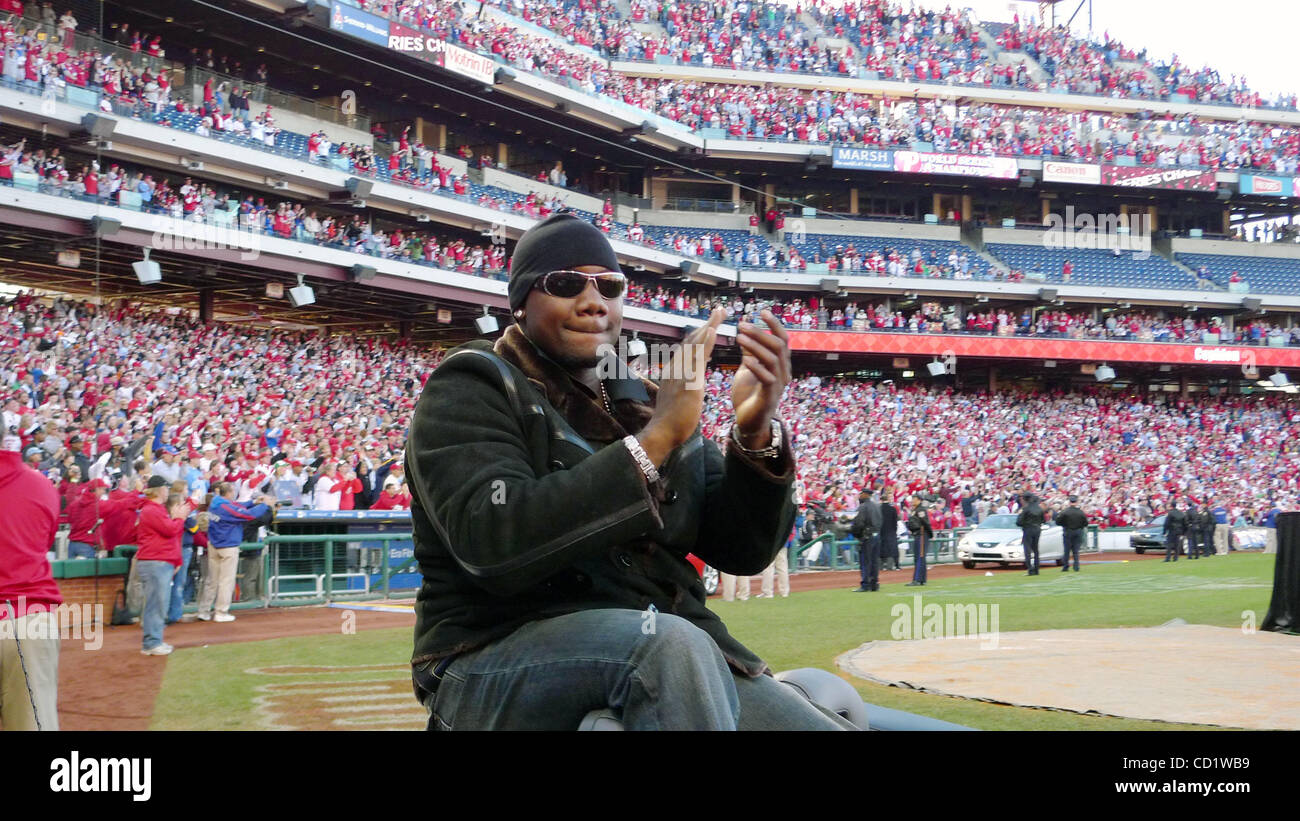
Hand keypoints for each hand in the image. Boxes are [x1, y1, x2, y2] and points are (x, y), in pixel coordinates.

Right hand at [637, 308, 724, 465]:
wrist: (662, 433)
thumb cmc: (671, 420)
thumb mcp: (678, 396)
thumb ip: (684, 383)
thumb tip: (691, 377)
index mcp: (674, 370)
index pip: (688, 347)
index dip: (701, 333)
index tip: (711, 323)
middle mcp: (675, 367)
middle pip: (692, 340)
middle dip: (707, 324)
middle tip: (720, 310)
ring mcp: (680, 373)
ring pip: (695, 344)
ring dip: (708, 326)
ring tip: (720, 313)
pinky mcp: (687, 381)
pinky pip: (697, 358)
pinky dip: (704, 343)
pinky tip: (712, 331)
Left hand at [731, 310, 791, 446]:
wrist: (748, 423)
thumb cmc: (749, 395)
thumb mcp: (748, 368)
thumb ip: (750, 351)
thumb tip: (746, 330)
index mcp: (779, 364)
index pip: (782, 339)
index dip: (774, 325)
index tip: (762, 312)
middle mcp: (783, 372)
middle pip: (778, 346)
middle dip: (760, 333)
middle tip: (742, 325)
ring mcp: (778, 385)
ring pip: (773, 359)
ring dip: (756, 346)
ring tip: (739, 337)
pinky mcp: (769, 397)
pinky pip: (767, 378)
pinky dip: (756, 367)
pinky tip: (745, 359)